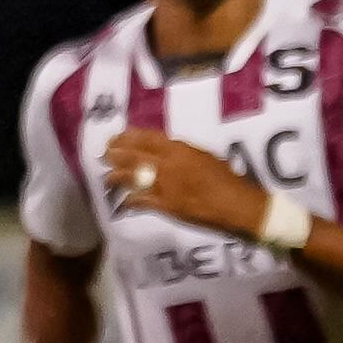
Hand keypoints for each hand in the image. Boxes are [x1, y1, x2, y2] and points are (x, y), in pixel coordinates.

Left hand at [104, 129, 267, 236]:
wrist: (237, 205)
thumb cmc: (228, 178)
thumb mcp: (206, 156)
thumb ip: (184, 153)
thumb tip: (167, 152)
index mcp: (180, 149)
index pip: (147, 138)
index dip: (128, 137)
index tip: (117, 137)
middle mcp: (168, 165)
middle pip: (134, 156)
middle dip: (116, 154)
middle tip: (105, 154)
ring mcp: (165, 186)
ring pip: (132, 178)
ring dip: (117, 177)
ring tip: (109, 177)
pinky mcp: (166, 206)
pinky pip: (142, 201)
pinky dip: (131, 200)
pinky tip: (124, 200)